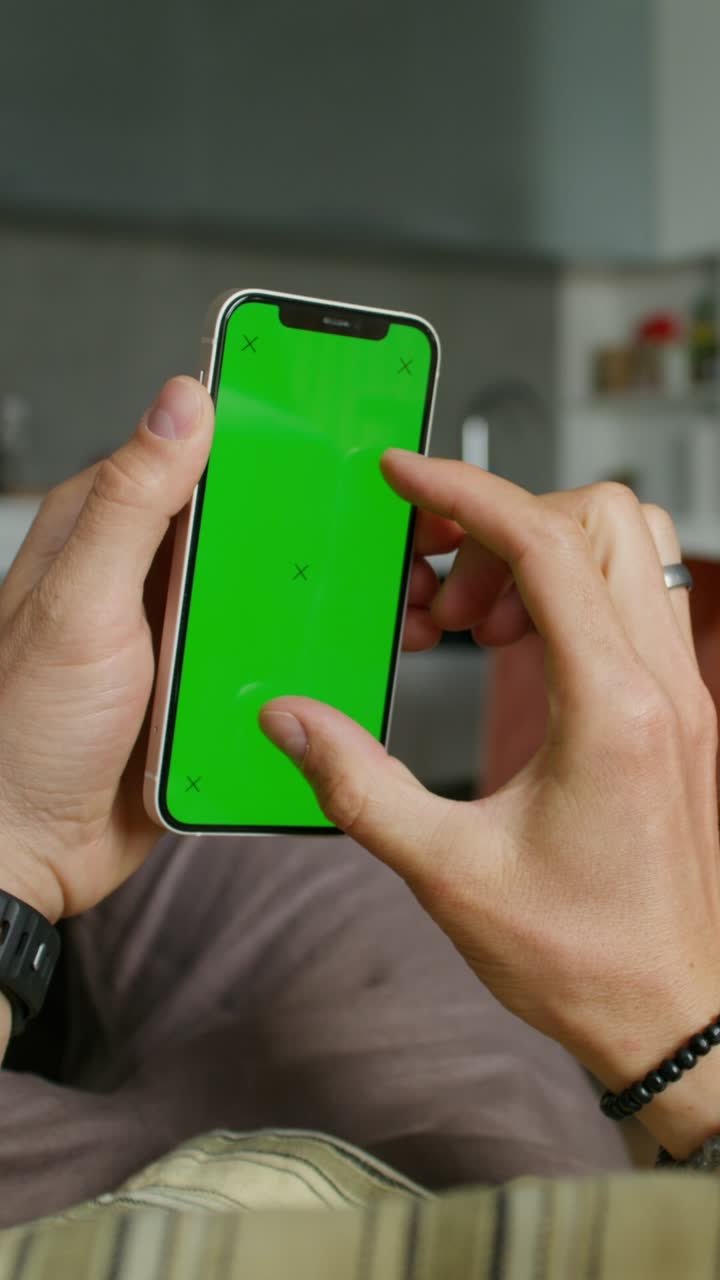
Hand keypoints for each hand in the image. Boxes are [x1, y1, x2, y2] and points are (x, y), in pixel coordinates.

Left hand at [0, 394, 453, 925]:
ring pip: (272, 591)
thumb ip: (131, 504)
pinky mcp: (204, 684)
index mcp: (110, 528)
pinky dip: (312, 655)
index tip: (340, 426)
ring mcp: (180, 629)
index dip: (272, 434)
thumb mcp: (79, 603)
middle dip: (324, 525)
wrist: (28, 849)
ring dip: (329, 596)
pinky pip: (270, 655)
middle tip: (391, 531)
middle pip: (254, 524)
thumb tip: (183, 404)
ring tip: (392, 600)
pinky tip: (350, 657)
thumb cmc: (23, 730)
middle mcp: (148, 571)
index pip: (202, 453)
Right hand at [261, 452, 719, 1157]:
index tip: (406, 477)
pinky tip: (511, 651)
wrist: (670, 1015)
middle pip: (602, 519)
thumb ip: (359, 784)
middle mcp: (661, 684)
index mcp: (611, 709)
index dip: (466, 493)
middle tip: (436, 572)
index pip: (545, 546)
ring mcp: (679, 693)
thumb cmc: (582, 958)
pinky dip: (567, 593)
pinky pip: (633, 601)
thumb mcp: (447, 871)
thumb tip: (292, 721)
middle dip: (505, 521)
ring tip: (469, 621)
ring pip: (629, 548)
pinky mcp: (676, 711)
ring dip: (540, 554)